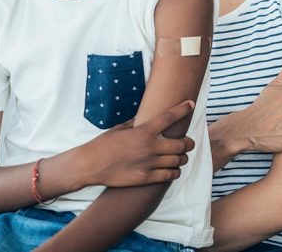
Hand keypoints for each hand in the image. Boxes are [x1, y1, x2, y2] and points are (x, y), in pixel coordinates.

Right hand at [81, 99, 196, 187]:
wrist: (90, 165)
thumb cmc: (103, 144)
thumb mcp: (120, 128)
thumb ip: (137, 124)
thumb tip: (145, 118)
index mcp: (144, 131)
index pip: (170, 117)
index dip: (183, 108)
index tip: (191, 104)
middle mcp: (150, 146)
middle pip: (182, 144)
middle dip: (189, 143)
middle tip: (188, 143)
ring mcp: (149, 163)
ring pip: (178, 160)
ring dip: (182, 158)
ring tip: (181, 157)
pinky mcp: (145, 178)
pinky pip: (170, 175)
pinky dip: (175, 172)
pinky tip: (173, 170)